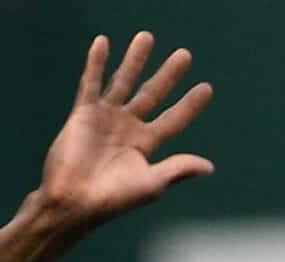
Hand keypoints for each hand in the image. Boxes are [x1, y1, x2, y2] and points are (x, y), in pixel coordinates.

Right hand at [36, 31, 213, 230]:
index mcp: (146, 146)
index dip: (189, 105)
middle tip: (185, 55)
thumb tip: (209, 166)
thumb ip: (178, 169)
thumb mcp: (151, 184)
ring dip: (135, 60)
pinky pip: (91, 83)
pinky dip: (96, 63)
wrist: (74, 200)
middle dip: (168, 75)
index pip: (173, 120)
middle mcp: (128, 128)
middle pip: (152, 95)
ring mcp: (106, 118)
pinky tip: (103, 43)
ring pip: (124, 81)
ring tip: (147, 37)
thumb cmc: (114, 199)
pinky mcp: (84, 113)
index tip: (206, 88)